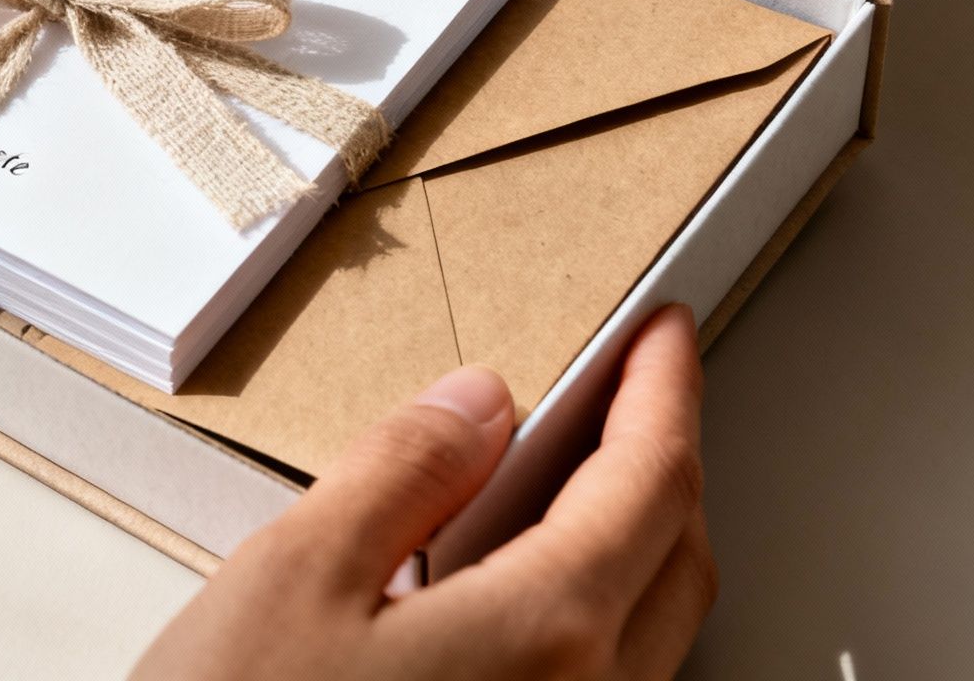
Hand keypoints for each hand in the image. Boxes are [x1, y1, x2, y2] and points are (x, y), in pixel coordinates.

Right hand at [135, 304, 714, 679]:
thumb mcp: (295, 573)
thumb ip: (402, 468)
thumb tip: (477, 402)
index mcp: (545, 636)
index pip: (649, 480)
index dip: (663, 390)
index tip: (664, 337)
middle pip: (678, 556)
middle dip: (667, 456)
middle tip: (637, 391)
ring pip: (655, 630)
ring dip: (642, 539)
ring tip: (578, 478)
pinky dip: (604, 610)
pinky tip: (529, 590)